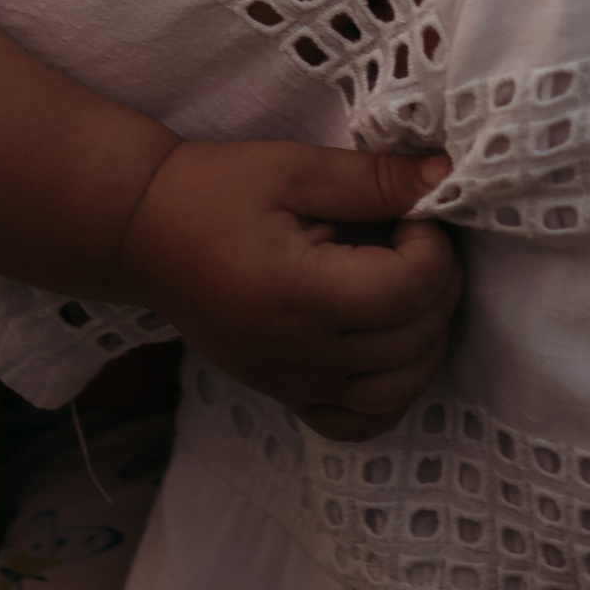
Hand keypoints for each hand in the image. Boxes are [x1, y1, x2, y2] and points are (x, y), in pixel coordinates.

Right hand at [110, 139, 460, 438]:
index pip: (411, 290)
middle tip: (415, 235)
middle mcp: (304, 355)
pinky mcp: (285, 395)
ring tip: (407, 283)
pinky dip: (390, 393)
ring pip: (400, 389)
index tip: (413, 211)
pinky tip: (389, 347)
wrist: (145, 234)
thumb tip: (443, 175)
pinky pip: (357, 422)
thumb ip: (371, 178)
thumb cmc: (215, 190)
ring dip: (426, 337)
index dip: (435, 245)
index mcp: (304, 295)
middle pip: (415, 338)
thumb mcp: (294, 167)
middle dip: (439, 282)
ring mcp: (295, 385)